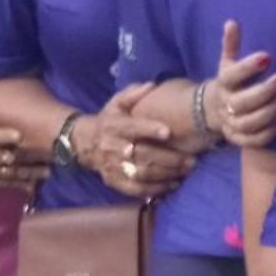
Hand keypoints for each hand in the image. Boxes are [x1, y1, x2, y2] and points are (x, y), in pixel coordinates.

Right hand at [0, 124, 48, 192]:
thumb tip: (6, 120)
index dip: (3, 136)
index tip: (18, 135)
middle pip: (9, 156)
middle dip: (32, 157)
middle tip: (52, 155)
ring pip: (10, 172)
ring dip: (30, 173)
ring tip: (48, 172)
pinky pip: (2, 184)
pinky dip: (18, 185)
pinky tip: (32, 186)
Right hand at [80, 83, 195, 197]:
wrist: (83, 143)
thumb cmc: (109, 120)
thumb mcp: (116, 103)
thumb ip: (132, 94)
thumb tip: (151, 85)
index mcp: (113, 126)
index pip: (131, 127)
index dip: (149, 129)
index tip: (168, 131)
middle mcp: (112, 147)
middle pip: (142, 154)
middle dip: (169, 158)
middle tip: (192, 160)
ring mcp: (112, 166)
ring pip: (141, 173)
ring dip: (167, 174)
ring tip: (187, 171)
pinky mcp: (114, 181)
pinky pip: (135, 189)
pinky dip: (155, 189)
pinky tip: (172, 185)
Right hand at [210, 20, 275, 148]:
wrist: (216, 109)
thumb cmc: (232, 82)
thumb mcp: (228, 62)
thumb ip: (232, 44)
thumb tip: (232, 22)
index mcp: (224, 83)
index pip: (232, 75)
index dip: (248, 67)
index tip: (268, 56)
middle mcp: (226, 104)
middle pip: (241, 102)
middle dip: (264, 92)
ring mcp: (231, 123)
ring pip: (248, 123)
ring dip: (269, 113)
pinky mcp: (239, 138)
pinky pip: (252, 140)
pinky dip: (268, 132)